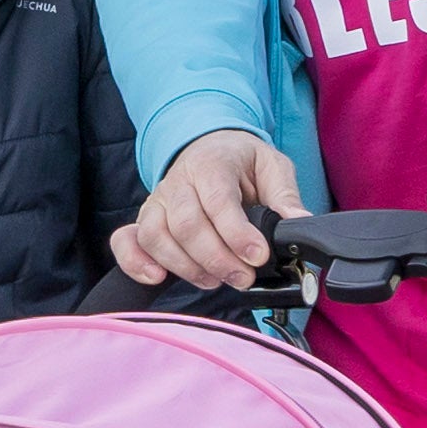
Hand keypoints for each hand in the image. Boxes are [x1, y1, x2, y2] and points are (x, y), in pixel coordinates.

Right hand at [114, 128, 301, 292]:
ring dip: (186, 266)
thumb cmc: (241, 161)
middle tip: (243, 277)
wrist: (209, 147)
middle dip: (217, 258)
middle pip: (186, 225)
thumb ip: (285, 195)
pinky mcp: (146, 219)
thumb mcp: (271, 166)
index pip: (218, 201)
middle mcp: (178, 181)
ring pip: (157, 237)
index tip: (258, 256)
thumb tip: (298, 224)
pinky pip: (127, 241)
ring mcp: (157, 201)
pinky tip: (158, 278)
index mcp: (211, 163)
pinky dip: (136, 262)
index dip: (237, 233)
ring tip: (215, 280)